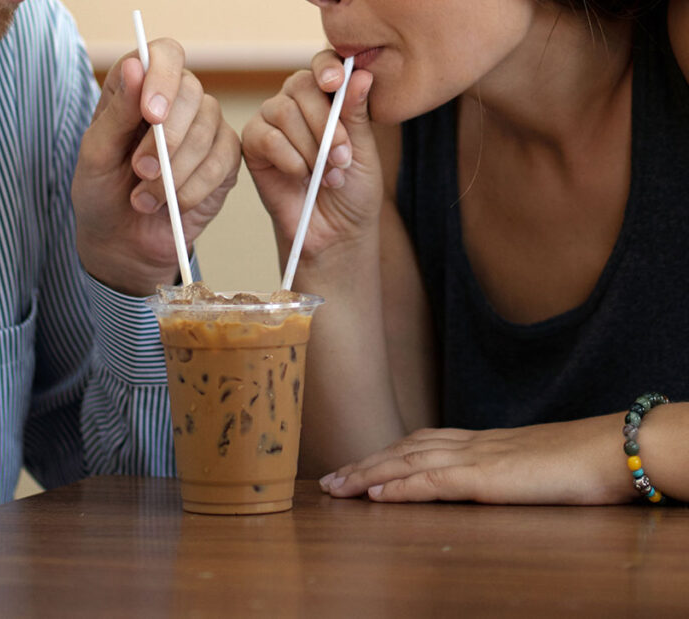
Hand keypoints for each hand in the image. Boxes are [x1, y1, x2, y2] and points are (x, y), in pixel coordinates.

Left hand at [72, 39, 239, 295]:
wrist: (120, 241)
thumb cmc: (102, 192)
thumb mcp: (96, 153)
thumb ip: (116, 111)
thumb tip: (136, 65)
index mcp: (140, 88)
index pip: (165, 54)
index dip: (163, 77)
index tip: (151, 114)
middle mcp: (177, 101)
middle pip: (192, 92)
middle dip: (166, 139)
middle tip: (140, 171)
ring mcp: (205, 129)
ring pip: (208, 130)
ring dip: (175, 171)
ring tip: (144, 198)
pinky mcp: (224, 161)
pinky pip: (223, 162)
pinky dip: (194, 188)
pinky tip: (172, 204)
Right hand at [241, 50, 380, 264]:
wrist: (334, 230)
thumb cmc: (352, 189)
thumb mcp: (363, 149)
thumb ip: (357, 113)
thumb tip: (360, 74)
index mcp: (328, 96)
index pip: (324, 64)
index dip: (328, 68)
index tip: (336, 84)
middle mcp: (297, 103)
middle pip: (301, 85)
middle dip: (324, 123)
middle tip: (341, 157)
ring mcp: (272, 123)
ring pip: (283, 111)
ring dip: (310, 146)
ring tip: (326, 174)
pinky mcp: (252, 145)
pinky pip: (266, 137)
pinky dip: (288, 158)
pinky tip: (299, 176)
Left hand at [318, 414, 635, 504]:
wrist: (608, 449)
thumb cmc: (577, 461)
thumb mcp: (527, 465)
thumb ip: (500, 469)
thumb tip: (486, 478)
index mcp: (479, 442)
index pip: (418, 443)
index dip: (384, 454)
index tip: (356, 466)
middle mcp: (468, 444)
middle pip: (401, 450)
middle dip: (362, 465)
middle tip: (328, 480)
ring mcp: (473, 458)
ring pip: (406, 463)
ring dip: (366, 475)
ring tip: (336, 488)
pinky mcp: (483, 478)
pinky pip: (431, 482)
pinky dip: (398, 487)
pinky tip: (374, 496)